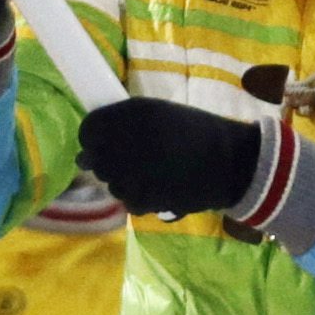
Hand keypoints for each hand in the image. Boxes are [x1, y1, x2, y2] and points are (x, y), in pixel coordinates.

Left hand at [76, 97, 265, 220]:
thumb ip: (121, 124)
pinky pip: (128, 201)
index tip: (104, 139)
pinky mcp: (143, 200)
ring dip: (123, 179)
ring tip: (151, 172)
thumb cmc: (195, 132)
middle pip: (95, 159)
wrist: (230, 162)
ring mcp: (133, 175)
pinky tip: (158, 186)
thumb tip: (84, 153)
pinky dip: (138, 196)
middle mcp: (127, 144)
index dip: (93, 136)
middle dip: (108, 159)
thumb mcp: (158, 113)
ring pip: (111, 182)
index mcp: (132, 115)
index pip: (89, 129)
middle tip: (132, 158)